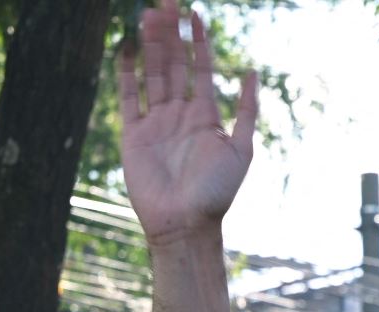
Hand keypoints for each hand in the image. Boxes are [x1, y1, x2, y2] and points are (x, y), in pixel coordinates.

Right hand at [120, 0, 256, 245]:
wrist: (185, 222)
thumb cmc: (217, 191)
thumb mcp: (242, 149)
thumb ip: (247, 110)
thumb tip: (252, 70)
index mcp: (205, 116)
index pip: (199, 69)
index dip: (198, 41)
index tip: (196, 13)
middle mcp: (179, 114)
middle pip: (173, 64)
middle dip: (170, 34)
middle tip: (166, 2)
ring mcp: (155, 122)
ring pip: (152, 74)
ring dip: (151, 45)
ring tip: (149, 14)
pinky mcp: (133, 133)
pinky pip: (128, 96)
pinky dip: (127, 72)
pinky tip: (128, 47)